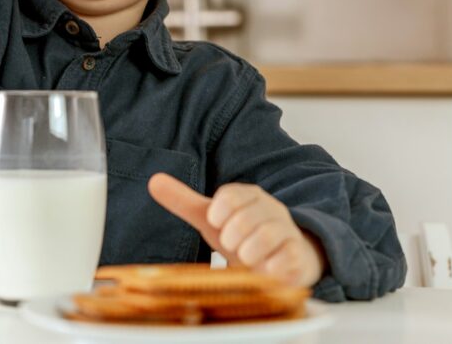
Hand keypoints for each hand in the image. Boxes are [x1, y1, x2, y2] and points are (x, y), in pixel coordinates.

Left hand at [148, 173, 325, 286]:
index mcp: (248, 197)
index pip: (233, 194)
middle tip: (229, 245)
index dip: (219, 210)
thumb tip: (153, 180)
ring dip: (250, 250)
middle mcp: (269, 210)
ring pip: (270, 234)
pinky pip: (290, 256)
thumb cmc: (242, 234)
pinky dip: (274, 265)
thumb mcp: (211, 218)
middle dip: (234, 233)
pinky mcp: (297, 255)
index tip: (213, 222)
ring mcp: (286, 231)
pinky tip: (264, 271)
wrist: (282, 256)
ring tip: (244, 258)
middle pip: (249, 215)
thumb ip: (184, 201)